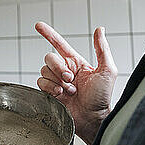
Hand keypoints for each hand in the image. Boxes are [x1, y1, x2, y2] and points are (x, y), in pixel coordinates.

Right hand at [35, 22, 116, 144]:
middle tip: (70, 78)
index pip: (59, 44)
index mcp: (75, 62)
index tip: (38, 25)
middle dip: (58, 67)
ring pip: (44, 70)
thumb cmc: (102, 97)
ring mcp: (56, 81)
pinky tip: (61, 94)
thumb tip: (99, 29)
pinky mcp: (49, 93)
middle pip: (49, 57)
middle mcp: (64, 70)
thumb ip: (102, 49)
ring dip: (57, 80)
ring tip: (69, 91)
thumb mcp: (107, 70)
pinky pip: (41, 83)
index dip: (48, 33)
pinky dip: (50, 87)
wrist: (93, 119)